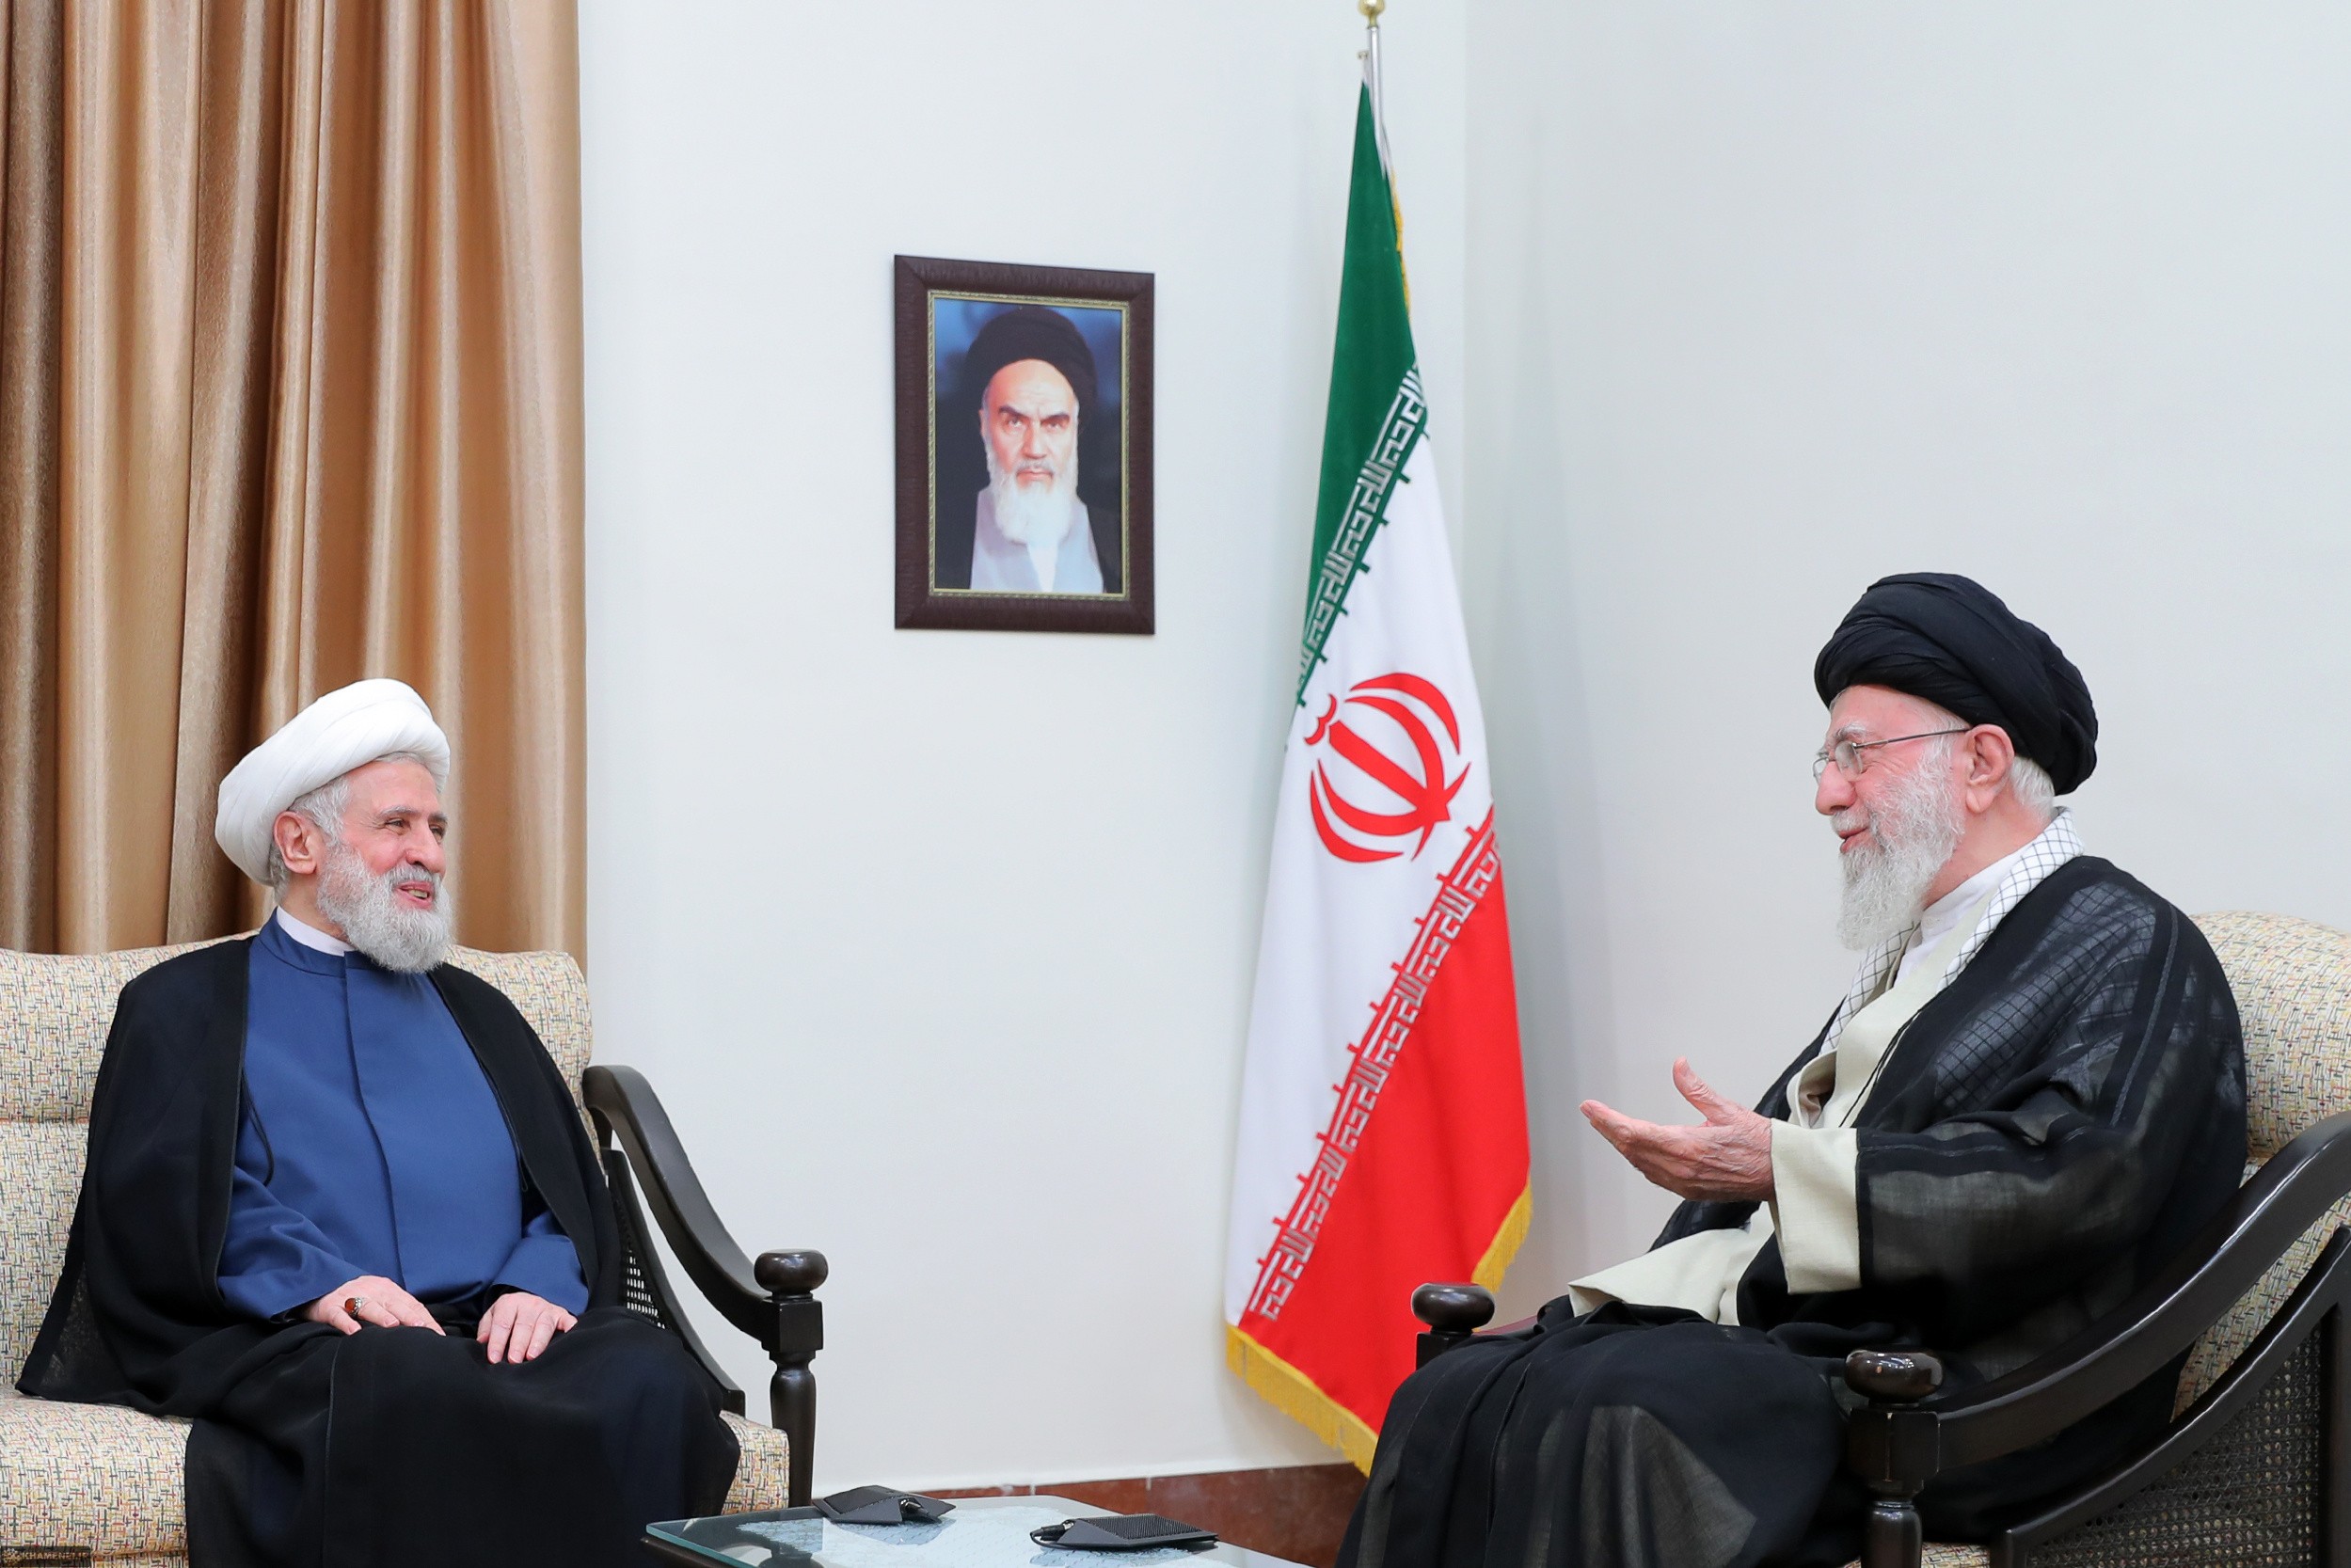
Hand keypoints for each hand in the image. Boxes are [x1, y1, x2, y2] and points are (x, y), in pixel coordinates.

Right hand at [306, 1275, 444, 1335]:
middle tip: (423, 1328)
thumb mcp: (380, 1297)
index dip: (425, 1318)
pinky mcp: (329, 1306)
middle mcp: (371, 1290)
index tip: (438, 1335)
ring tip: (393, 1326)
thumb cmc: (357, 1297)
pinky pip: (339, 1315)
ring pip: (368, 1307)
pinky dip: (346, 1323)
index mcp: (387, 1288)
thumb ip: (398, 1309)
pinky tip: (354, 1333)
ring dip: (381, 1316)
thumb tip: (423, 1328)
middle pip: (394, 1304)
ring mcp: (350, 1297)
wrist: (320, 1285)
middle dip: (410, 1316)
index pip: (411, 1304)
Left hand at [477, 1290, 576, 1363]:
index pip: (502, 1323)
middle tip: (513, 1360)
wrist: (528, 1303)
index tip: (493, 1359)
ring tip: (531, 1357)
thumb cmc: (509, 1317)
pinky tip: (568, 1339)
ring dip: (538, 1342)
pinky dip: (570, 1329)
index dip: (497, 1342)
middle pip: (524, 1325)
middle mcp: (530, 1304)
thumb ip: (487, 1329)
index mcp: (510, 1303)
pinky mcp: (562, 1315)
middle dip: (518, 1344)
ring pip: (544, 1325)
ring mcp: (548, 1309)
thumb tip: (482, 1343)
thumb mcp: (493, 1317)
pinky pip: (568, 1321)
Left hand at [1581, 1058, 1776, 1202]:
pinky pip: (1655, 1176)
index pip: (1633, 1132)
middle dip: (1608, 1130)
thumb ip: (1696, 1089)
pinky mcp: (1690, 1191)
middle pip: (1631, 1149)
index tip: (1590, 1108)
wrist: (1782, 1176)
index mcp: (1687, 1147)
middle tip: (1592, 1114)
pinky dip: (1640, 1160)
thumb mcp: (1728, 1109)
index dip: (1607, 1120)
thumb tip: (1678, 1065)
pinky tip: (1636, 1151)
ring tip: (1608, 1128)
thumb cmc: (1761, 1144)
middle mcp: (1680, 1169)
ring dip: (1622, 1146)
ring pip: (1640, 1164)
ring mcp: (1684, 1183)